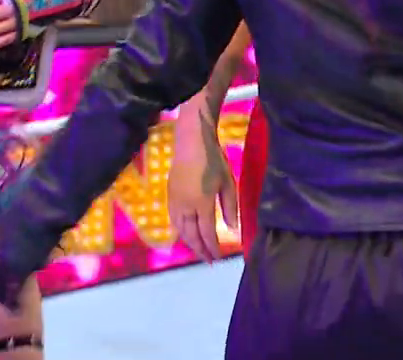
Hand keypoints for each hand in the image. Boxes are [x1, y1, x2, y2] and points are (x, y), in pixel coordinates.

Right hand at [166, 107, 238, 261]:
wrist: (191, 142)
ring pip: (180, 230)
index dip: (212, 248)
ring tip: (199, 250)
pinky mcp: (170, 196)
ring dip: (189, 243)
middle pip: (191, 235)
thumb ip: (230, 208)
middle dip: (200, 250)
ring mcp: (175, 201)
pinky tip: (186, 233)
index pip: (207, 233)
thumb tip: (233, 229)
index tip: (218, 259)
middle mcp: (185, 207)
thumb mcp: (228, 183)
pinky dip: (180, 231)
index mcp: (202, 204)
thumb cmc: (213, 160)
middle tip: (208, 261)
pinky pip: (174, 220)